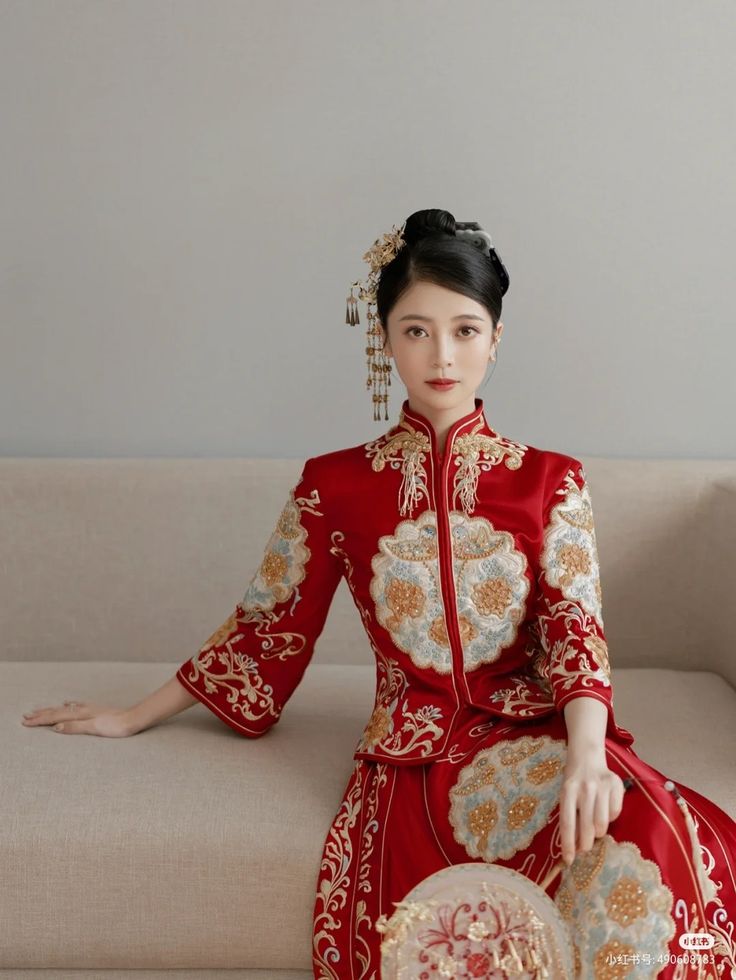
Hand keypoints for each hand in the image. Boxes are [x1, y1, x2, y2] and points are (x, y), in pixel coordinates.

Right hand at [21, 700, 134, 737]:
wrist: (133, 719)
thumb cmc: (116, 726)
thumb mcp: (94, 728)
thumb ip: (75, 727)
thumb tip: (55, 727)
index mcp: (81, 714)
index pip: (55, 717)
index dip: (40, 720)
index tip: (25, 722)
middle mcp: (83, 710)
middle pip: (57, 711)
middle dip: (41, 714)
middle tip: (25, 716)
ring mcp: (89, 709)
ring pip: (65, 708)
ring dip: (51, 710)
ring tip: (40, 710)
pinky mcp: (95, 711)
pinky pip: (76, 706)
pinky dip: (67, 706)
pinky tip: (67, 703)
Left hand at [558, 749, 624, 864]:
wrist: (587, 756)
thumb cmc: (574, 781)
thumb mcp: (566, 796)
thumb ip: (570, 817)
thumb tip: (573, 848)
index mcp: (567, 791)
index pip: (567, 823)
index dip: (568, 844)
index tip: (568, 860)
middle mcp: (584, 788)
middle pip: (586, 827)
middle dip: (585, 843)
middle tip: (585, 847)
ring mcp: (601, 786)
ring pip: (602, 823)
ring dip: (598, 831)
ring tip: (594, 825)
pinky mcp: (616, 785)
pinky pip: (616, 812)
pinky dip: (611, 817)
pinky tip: (605, 809)